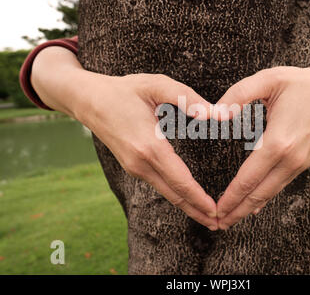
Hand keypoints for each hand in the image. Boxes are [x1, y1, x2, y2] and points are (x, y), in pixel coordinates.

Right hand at [32, 47, 217, 229]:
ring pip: (167, 193)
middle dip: (198, 211)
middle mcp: (140, 163)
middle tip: (221, 224)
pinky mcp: (132, 167)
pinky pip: (159, 185)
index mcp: (149, 147)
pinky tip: (188, 199)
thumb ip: (190, 99)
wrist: (88, 100)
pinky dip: (177, 196)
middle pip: (175, 195)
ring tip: (208, 216)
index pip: (181, 181)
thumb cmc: (125, 90)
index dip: (200, 199)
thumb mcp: (157, 85)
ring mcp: (134, 167)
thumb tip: (219, 114)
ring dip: (188, 206)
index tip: (217, 212)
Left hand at [214, 59, 309, 228]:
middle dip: (237, 211)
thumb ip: (238, 95)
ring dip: (249, 208)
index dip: (230, 197)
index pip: (248, 178)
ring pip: (271, 193)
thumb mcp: (268, 79)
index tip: (215, 210)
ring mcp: (300, 163)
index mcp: (279, 141)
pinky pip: (281, 185)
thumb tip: (215, 114)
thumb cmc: (301, 82)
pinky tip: (254, 206)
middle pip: (259, 194)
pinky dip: (265, 198)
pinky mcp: (305, 162)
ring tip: (231, 219)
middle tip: (217, 224)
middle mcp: (291, 159)